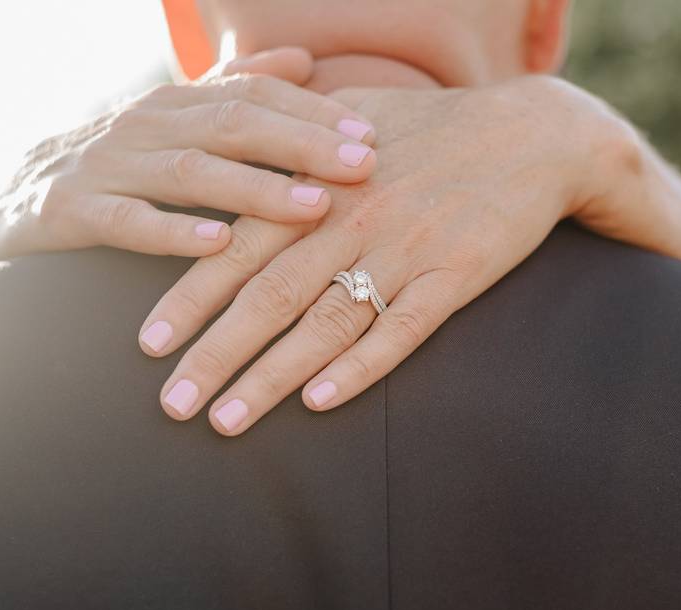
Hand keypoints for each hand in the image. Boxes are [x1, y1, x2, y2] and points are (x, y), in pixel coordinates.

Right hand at [0, 47, 376, 275]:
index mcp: (179, 102)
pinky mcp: (75, 210)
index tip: (371, 135)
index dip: (314, 113)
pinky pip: (128, 220)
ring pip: (192, 171)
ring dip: (258, 190)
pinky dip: (174, 231)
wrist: (16, 194)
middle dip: (304, 144)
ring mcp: (111, 165)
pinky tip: (219, 243)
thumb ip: (237, 90)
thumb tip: (304, 60)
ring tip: (314, 206)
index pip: (255, 95)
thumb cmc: (122, 160)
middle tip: (363, 166)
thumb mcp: (179, 119)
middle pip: (234, 125)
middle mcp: (149, 124)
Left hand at [140, 76, 630, 434]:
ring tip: (227, 421)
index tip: (148, 346)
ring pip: (326, 323)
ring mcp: (405, 249)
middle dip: (215, 354)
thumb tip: (240, 154)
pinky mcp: (454, 275)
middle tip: (172, 405)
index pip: (239, 246)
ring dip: (272, 377)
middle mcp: (353, 219)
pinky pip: (402, 330)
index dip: (190, 297)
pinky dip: (360, 368)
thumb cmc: (435, 129)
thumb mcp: (356, 117)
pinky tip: (321, 403)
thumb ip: (295, 141)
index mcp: (322, 183)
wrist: (533, 135)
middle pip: (270, 295)